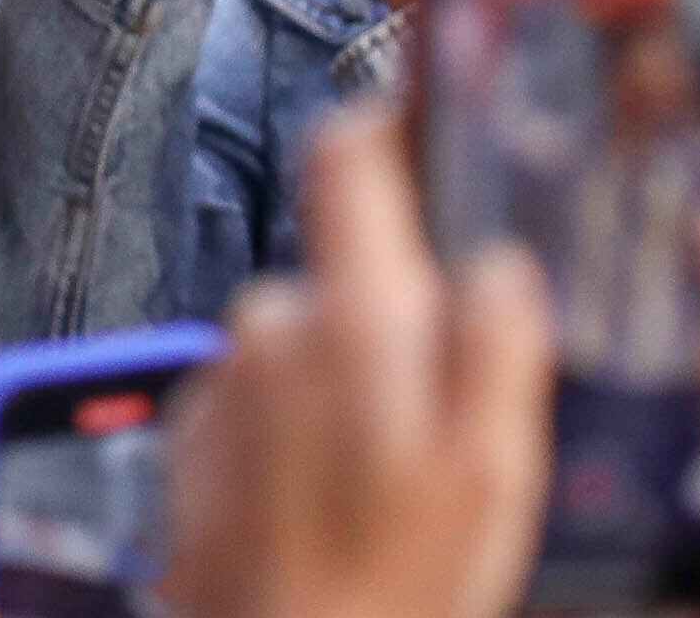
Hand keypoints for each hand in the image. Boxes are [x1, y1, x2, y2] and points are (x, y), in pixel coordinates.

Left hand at [160, 105, 548, 617]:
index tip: (433, 133)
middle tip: (452, 406)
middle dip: (400, 314)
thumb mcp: (492, 473)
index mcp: (349, 317)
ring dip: (354, 381)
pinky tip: (341, 496)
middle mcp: (270, 325)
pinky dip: (307, 426)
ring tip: (398, 476)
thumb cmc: (395, 588)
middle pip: (346, 266)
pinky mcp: (197, 429)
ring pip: (311, 337)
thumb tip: (502, 261)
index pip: (348, 154)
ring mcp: (225, 377)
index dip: (392, 126)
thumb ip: (498, 346)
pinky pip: (271, 395)